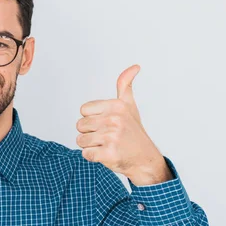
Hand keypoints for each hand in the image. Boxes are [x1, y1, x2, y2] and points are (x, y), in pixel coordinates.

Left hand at [75, 64, 172, 185]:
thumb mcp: (129, 106)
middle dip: (90, 133)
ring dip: (91, 146)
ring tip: (107, 145)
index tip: (106, 124)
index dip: (91, 119)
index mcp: (116, 106)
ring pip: (80, 140)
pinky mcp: (109, 154)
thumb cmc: (133, 132)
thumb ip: (125, 85)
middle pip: (79, 125)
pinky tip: (107, 155)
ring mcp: (112, 137)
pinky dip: (93, 157)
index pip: (83, 110)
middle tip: (107, 137)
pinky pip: (86, 154)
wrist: (145, 159)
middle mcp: (114, 119)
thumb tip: (135, 66)